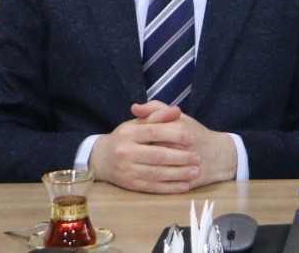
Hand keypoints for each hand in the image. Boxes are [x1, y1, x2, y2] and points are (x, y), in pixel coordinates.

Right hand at [88, 101, 237, 192]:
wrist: (100, 159)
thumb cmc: (124, 137)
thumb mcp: (136, 123)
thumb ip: (157, 115)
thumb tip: (177, 110)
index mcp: (129, 133)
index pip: (155, 132)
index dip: (175, 134)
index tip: (192, 138)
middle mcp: (126, 152)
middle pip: (157, 155)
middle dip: (180, 157)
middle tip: (198, 158)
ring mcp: (127, 170)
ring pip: (156, 173)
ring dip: (178, 174)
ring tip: (195, 172)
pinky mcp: (129, 185)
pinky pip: (152, 187)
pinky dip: (169, 188)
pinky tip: (183, 186)